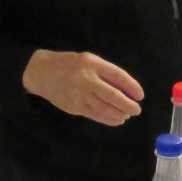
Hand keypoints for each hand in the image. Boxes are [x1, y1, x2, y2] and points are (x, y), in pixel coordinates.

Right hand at [22, 49, 143, 125]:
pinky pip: (95, 115)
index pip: (118, 76)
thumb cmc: (69, 65)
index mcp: (92, 64)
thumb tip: (126, 90)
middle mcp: (87, 79)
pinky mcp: (75, 106)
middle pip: (113, 96)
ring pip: (105, 109)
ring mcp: (80, 95)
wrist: (41, 72)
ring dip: (119, 114)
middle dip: (128, 105)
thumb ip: (105, 73)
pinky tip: (116, 120)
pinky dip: (108, 119)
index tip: (140, 95)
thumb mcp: (87, 60)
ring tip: (126, 116)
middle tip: (137, 110)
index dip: (132, 86)